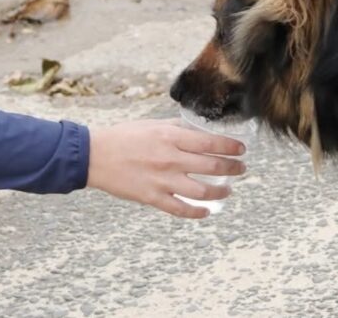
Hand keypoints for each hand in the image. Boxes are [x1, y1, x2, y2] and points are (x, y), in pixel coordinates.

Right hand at [86, 118, 246, 218]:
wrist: (95, 156)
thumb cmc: (123, 137)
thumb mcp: (152, 125)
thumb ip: (176, 128)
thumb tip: (199, 131)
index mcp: (170, 137)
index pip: (210, 142)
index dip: (230, 146)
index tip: (242, 149)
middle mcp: (170, 159)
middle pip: (212, 166)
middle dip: (232, 168)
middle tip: (241, 168)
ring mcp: (162, 180)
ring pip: (202, 191)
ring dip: (221, 191)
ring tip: (228, 190)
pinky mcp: (152, 197)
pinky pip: (180, 209)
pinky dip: (197, 212)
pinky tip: (207, 211)